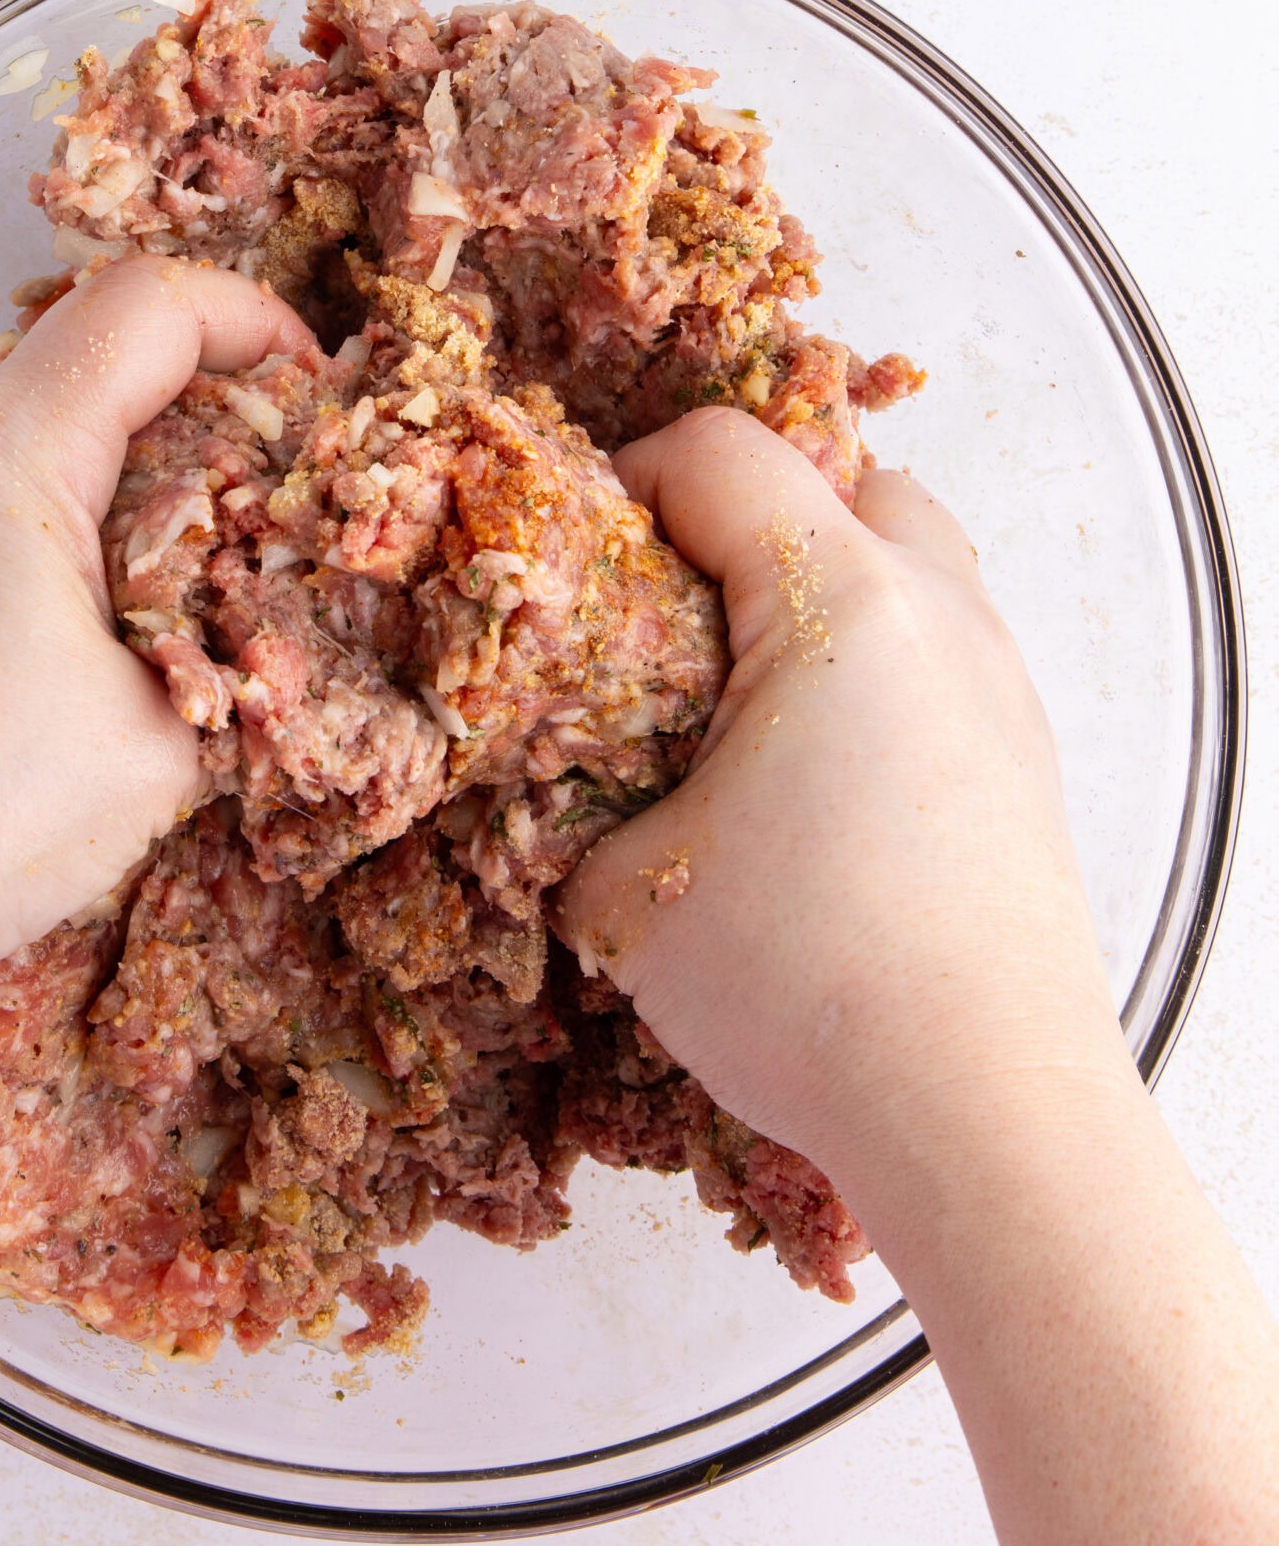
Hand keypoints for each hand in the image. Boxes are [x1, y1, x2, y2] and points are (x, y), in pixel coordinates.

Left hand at [0, 256, 316, 1024]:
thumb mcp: (155, 747)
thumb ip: (231, 658)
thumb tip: (257, 631)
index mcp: (7, 453)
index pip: (146, 304)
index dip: (254, 321)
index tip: (317, 390)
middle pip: (90, 358)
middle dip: (204, 411)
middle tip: (271, 502)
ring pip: (33, 433)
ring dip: (128, 480)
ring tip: (186, 587)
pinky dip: (56, 531)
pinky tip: (83, 642)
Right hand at [558, 409, 1278, 1545]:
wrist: (984, 1113)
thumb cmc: (806, 987)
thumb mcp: (620, 890)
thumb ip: (567, 793)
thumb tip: (542, 766)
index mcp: (838, 602)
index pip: (722, 452)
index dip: (629, 476)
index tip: (583, 557)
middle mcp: (936, 611)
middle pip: (840, 476)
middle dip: (742, 513)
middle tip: (663, 607)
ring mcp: (997, 680)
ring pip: (907, 555)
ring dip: (819, 580)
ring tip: (738, 683)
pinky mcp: (1024, 755)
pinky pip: (938, 644)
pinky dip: (871, 657)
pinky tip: (810, 764)